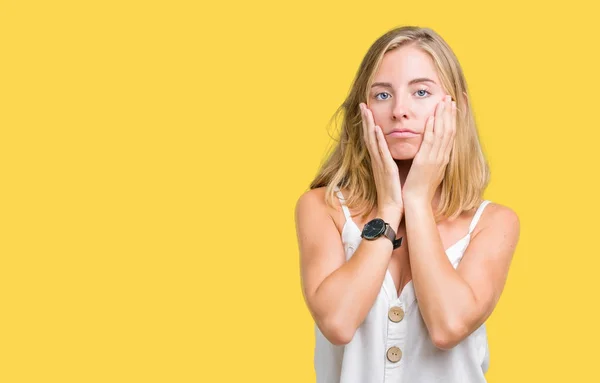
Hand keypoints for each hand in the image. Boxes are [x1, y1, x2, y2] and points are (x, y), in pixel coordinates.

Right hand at [359, 102, 402, 223]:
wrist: (392, 209)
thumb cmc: (394, 194)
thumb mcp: (390, 175)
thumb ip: (389, 163)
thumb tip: (391, 156)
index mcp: (380, 161)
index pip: (373, 139)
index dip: (369, 124)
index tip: (367, 111)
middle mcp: (377, 160)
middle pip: (369, 136)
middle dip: (365, 120)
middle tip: (363, 104)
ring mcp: (380, 164)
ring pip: (372, 140)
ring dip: (368, 124)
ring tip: (365, 110)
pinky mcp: (385, 169)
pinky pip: (381, 152)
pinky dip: (377, 139)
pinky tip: (375, 128)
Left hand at [403, 95, 456, 204]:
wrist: (417, 201)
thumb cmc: (421, 186)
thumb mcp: (430, 169)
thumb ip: (433, 157)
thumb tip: (435, 148)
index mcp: (443, 158)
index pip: (450, 134)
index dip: (452, 118)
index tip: (452, 105)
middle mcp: (442, 156)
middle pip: (449, 130)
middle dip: (450, 113)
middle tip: (450, 97)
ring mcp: (435, 159)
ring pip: (442, 133)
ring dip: (442, 116)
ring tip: (443, 101)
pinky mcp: (425, 162)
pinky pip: (429, 143)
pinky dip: (431, 129)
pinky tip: (430, 118)